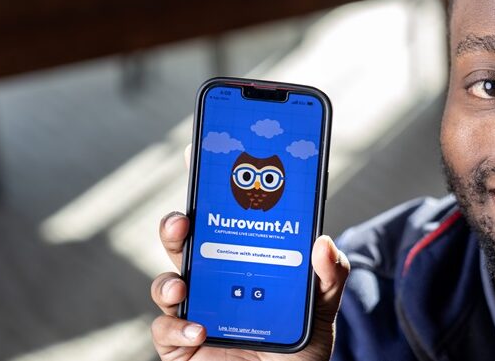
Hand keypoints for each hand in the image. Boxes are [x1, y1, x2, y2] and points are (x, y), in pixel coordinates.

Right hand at [150, 145, 349, 360]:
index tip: (201, 152)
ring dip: (168, 278)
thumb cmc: (298, 348)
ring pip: (166, 282)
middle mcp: (214, 281)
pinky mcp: (181, 345)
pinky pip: (165, 330)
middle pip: (185, 242)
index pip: (222, 217)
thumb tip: (324, 242)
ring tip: (183, 285)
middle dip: (176, 224)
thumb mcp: (322, 308)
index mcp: (243, 260)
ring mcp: (194, 310)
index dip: (208, 184)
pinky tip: (198, 330)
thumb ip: (329, 275)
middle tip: (184, 221)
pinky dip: (176, 327)